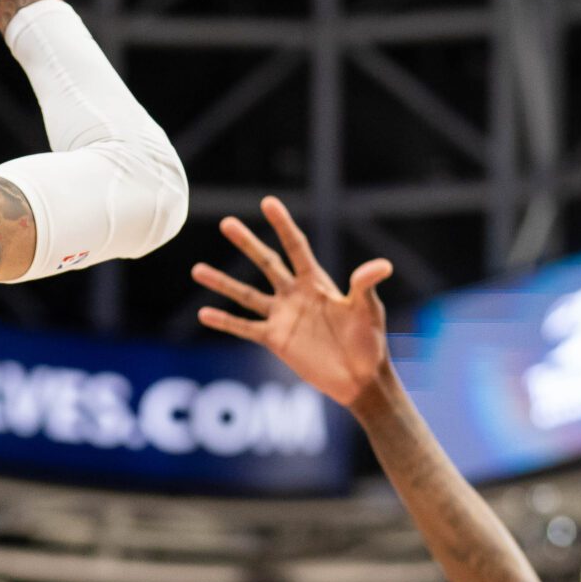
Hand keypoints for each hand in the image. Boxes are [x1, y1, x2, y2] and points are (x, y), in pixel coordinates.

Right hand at [193, 196, 394, 407]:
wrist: (360, 378)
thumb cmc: (370, 341)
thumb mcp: (369, 310)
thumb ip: (366, 286)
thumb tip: (383, 266)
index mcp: (317, 282)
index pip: (296, 247)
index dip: (283, 225)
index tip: (268, 202)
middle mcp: (295, 295)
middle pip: (266, 263)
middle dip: (247, 243)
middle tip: (226, 223)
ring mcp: (283, 317)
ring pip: (247, 295)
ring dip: (223, 283)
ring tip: (197, 269)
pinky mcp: (275, 339)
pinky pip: (245, 328)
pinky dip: (226, 321)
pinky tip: (204, 313)